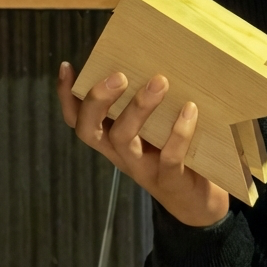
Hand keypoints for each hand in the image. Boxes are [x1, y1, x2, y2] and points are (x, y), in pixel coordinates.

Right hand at [57, 61, 229, 227]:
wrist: (199, 206)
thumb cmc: (180, 156)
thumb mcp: (160, 128)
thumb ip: (154, 105)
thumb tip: (159, 60)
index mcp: (113, 140)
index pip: (79, 120)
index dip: (67, 96)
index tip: (67, 66)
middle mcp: (121, 154)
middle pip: (89, 129)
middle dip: (98, 100)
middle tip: (119, 75)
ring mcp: (143, 169)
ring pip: (124, 139)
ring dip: (139, 108)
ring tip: (159, 82)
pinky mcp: (170, 181)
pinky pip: (169, 157)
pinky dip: (179, 132)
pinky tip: (189, 109)